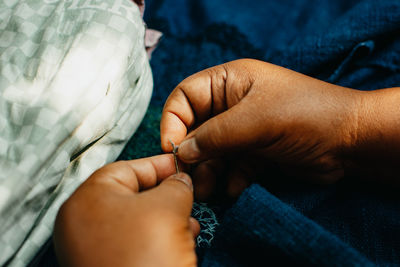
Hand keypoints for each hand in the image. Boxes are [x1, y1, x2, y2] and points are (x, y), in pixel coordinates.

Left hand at [53, 155, 198, 266]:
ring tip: (190, 223)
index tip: (182, 166)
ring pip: (135, 222)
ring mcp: (91, 250)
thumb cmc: (147, 253)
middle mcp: (82, 224)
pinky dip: (158, 239)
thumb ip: (176, 185)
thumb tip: (180, 180)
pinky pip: (133, 244)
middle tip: (189, 195)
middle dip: (166, 196)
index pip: (125, 169)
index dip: (158, 166)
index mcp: (87, 200)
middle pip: (131, 196)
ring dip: (167, 219)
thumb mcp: (168, 207)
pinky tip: (182, 241)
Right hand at [160, 59, 363, 198]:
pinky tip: (235, 189)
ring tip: (207, 191)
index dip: (173, 121)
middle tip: (188, 178)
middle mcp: (232, 105)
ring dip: (208, 172)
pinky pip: (231, 166)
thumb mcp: (256, 120)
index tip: (171, 148)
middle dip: (191, 154)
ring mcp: (244, 130)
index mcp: (229, 82)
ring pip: (212, 152)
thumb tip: (181, 150)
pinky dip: (230, 179)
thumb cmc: (305, 115)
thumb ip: (215, 135)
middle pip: (195, 129)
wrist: (350, 142)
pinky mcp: (255, 153)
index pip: (185, 97)